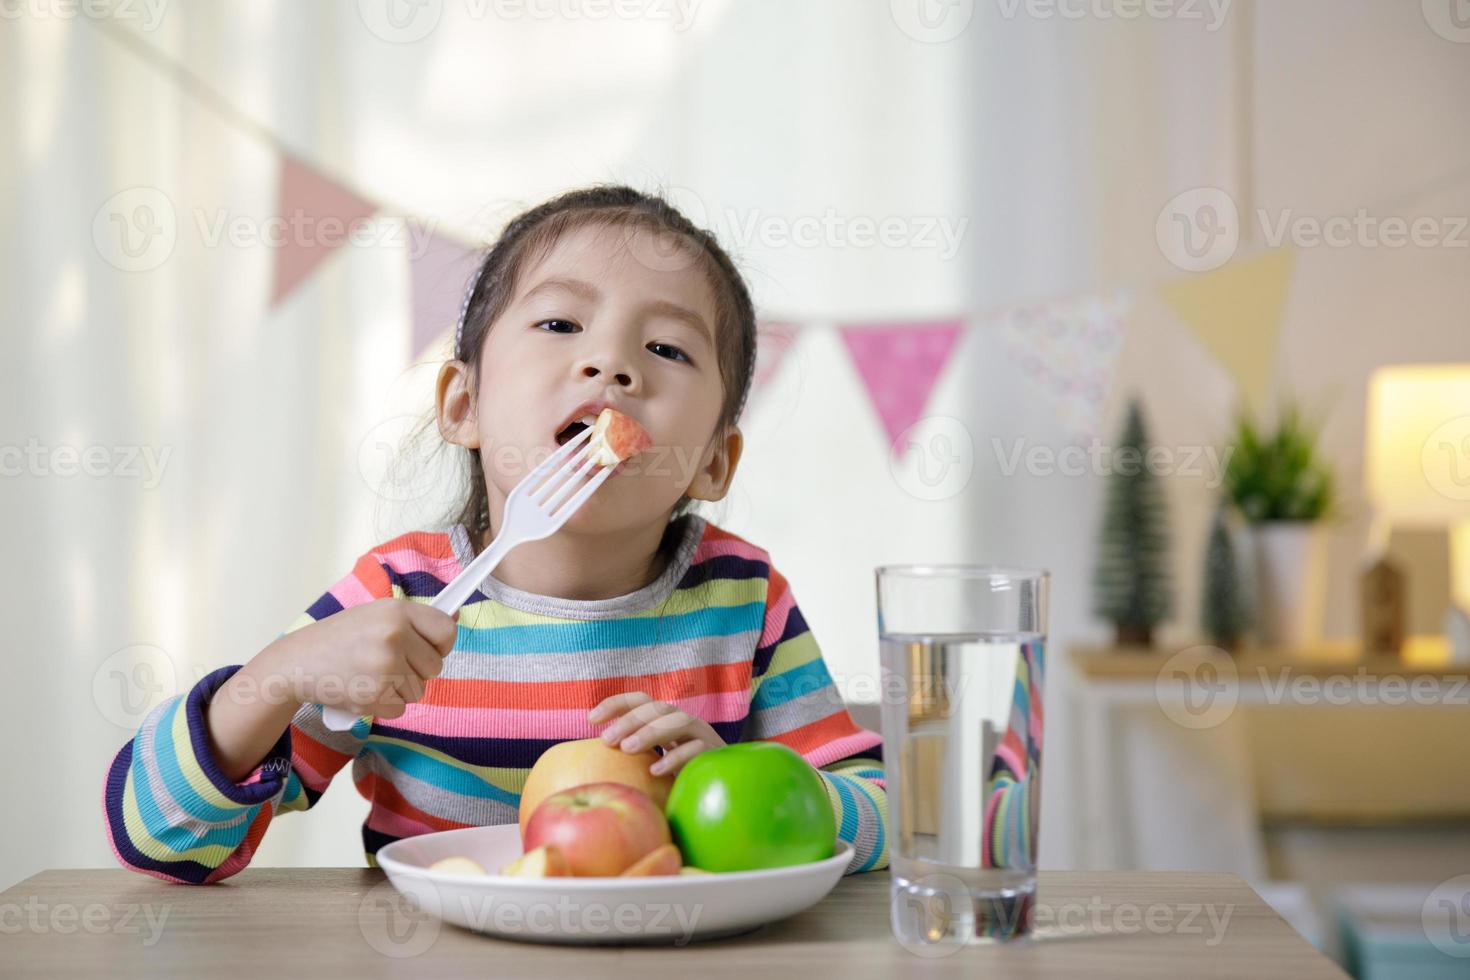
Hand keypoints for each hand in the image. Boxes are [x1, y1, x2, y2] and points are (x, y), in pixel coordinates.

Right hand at [268, 597, 457, 719]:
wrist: (298, 662)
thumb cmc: (341, 637)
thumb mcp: (376, 615)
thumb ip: (413, 620)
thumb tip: (455, 617)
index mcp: (397, 611)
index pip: (446, 631)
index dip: (441, 645)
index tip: (429, 649)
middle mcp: (394, 636)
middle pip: (435, 666)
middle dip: (417, 670)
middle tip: (388, 663)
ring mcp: (385, 667)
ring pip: (419, 690)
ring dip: (400, 689)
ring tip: (371, 674)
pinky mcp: (375, 695)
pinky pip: (400, 708)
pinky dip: (385, 705)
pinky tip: (364, 689)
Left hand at [588, 692, 725, 776]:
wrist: (725, 790)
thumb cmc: (680, 781)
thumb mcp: (652, 766)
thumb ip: (632, 760)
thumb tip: (592, 765)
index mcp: (667, 721)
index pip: (642, 701)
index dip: (617, 704)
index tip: (591, 719)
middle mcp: (685, 722)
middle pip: (657, 708)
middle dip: (629, 720)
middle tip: (606, 739)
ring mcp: (703, 736)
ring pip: (677, 721)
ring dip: (650, 732)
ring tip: (627, 748)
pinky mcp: (716, 754)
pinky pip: (696, 750)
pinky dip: (675, 757)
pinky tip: (655, 771)